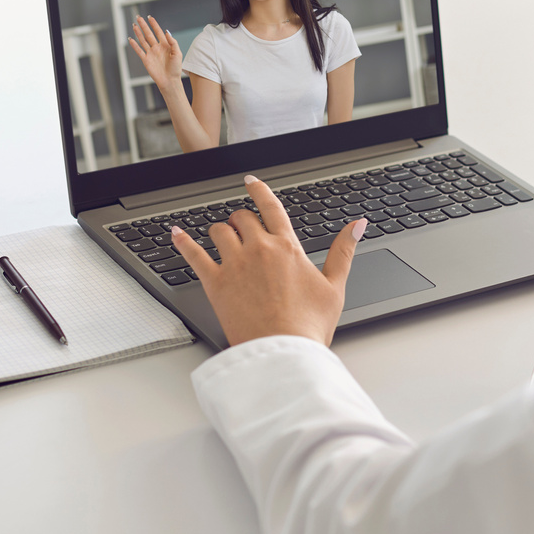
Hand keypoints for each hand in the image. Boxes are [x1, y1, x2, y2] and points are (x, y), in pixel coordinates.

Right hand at [129, 15, 182, 93]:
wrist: (170, 81)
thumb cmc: (176, 68)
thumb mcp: (178, 54)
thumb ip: (173, 42)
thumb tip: (167, 31)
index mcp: (165, 45)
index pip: (158, 32)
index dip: (154, 24)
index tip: (150, 17)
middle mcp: (157, 48)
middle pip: (149, 34)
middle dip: (144, 26)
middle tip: (138, 17)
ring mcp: (151, 53)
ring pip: (143, 40)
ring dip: (138, 33)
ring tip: (134, 25)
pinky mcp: (146, 60)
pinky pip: (139, 51)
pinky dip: (134, 45)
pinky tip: (130, 39)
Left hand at [172, 176, 366, 346]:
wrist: (282, 352)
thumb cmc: (308, 325)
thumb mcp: (335, 286)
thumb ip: (343, 251)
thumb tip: (357, 225)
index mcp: (287, 247)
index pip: (271, 207)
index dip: (259, 191)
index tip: (251, 181)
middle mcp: (259, 249)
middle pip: (243, 218)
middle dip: (243, 220)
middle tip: (244, 228)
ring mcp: (234, 264)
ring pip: (219, 231)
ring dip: (221, 231)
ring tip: (223, 238)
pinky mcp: (215, 283)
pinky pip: (193, 254)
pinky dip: (183, 242)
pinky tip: (176, 234)